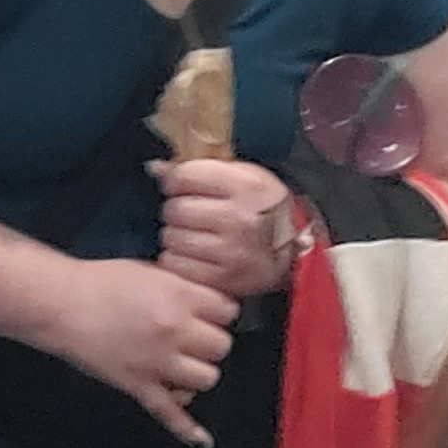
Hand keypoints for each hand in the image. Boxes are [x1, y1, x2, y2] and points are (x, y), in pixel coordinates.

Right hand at [46, 256, 235, 446]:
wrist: (61, 304)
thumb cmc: (101, 282)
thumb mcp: (151, 272)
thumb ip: (183, 288)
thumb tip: (207, 304)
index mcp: (178, 296)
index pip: (227, 310)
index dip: (220, 311)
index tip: (211, 313)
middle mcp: (174, 330)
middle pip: (222, 346)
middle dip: (211, 340)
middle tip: (196, 336)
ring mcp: (158, 362)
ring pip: (208, 378)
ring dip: (200, 371)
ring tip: (185, 363)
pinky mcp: (140, 386)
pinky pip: (171, 413)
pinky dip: (187, 429)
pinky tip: (201, 439)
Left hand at [148, 155, 301, 300]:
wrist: (292, 256)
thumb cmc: (263, 210)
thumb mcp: (243, 178)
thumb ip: (201, 168)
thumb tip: (155, 168)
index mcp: (246, 187)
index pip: (185, 176)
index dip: (174, 181)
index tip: (179, 187)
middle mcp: (238, 219)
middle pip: (176, 209)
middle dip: (176, 210)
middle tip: (188, 214)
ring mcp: (231, 252)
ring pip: (172, 238)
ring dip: (175, 236)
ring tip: (191, 234)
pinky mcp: (223, 279)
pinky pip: (176, 265)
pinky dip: (177, 259)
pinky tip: (191, 254)